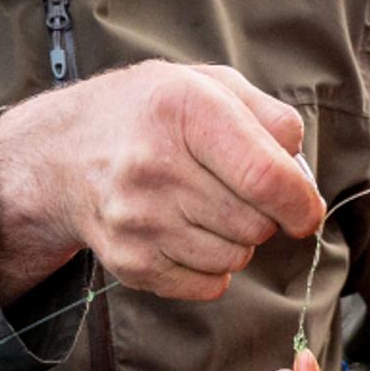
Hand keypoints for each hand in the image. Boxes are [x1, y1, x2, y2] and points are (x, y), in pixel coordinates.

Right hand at [0, 60, 324, 300]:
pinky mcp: (130, 262)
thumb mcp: (206, 85)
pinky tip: (185, 232)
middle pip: (254, 223)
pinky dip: (212, 267)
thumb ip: (268, 117)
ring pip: (235, 257)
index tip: (306, 211)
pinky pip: (208, 285)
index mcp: (182, 109)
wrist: (62, 154)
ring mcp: (137, 220)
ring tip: (204, 207)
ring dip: (236, 240)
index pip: (264, 177)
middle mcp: (154, 165)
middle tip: (236, 193)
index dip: (300, 202)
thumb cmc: (149, 116)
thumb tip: (301, 174)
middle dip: (263, 215)